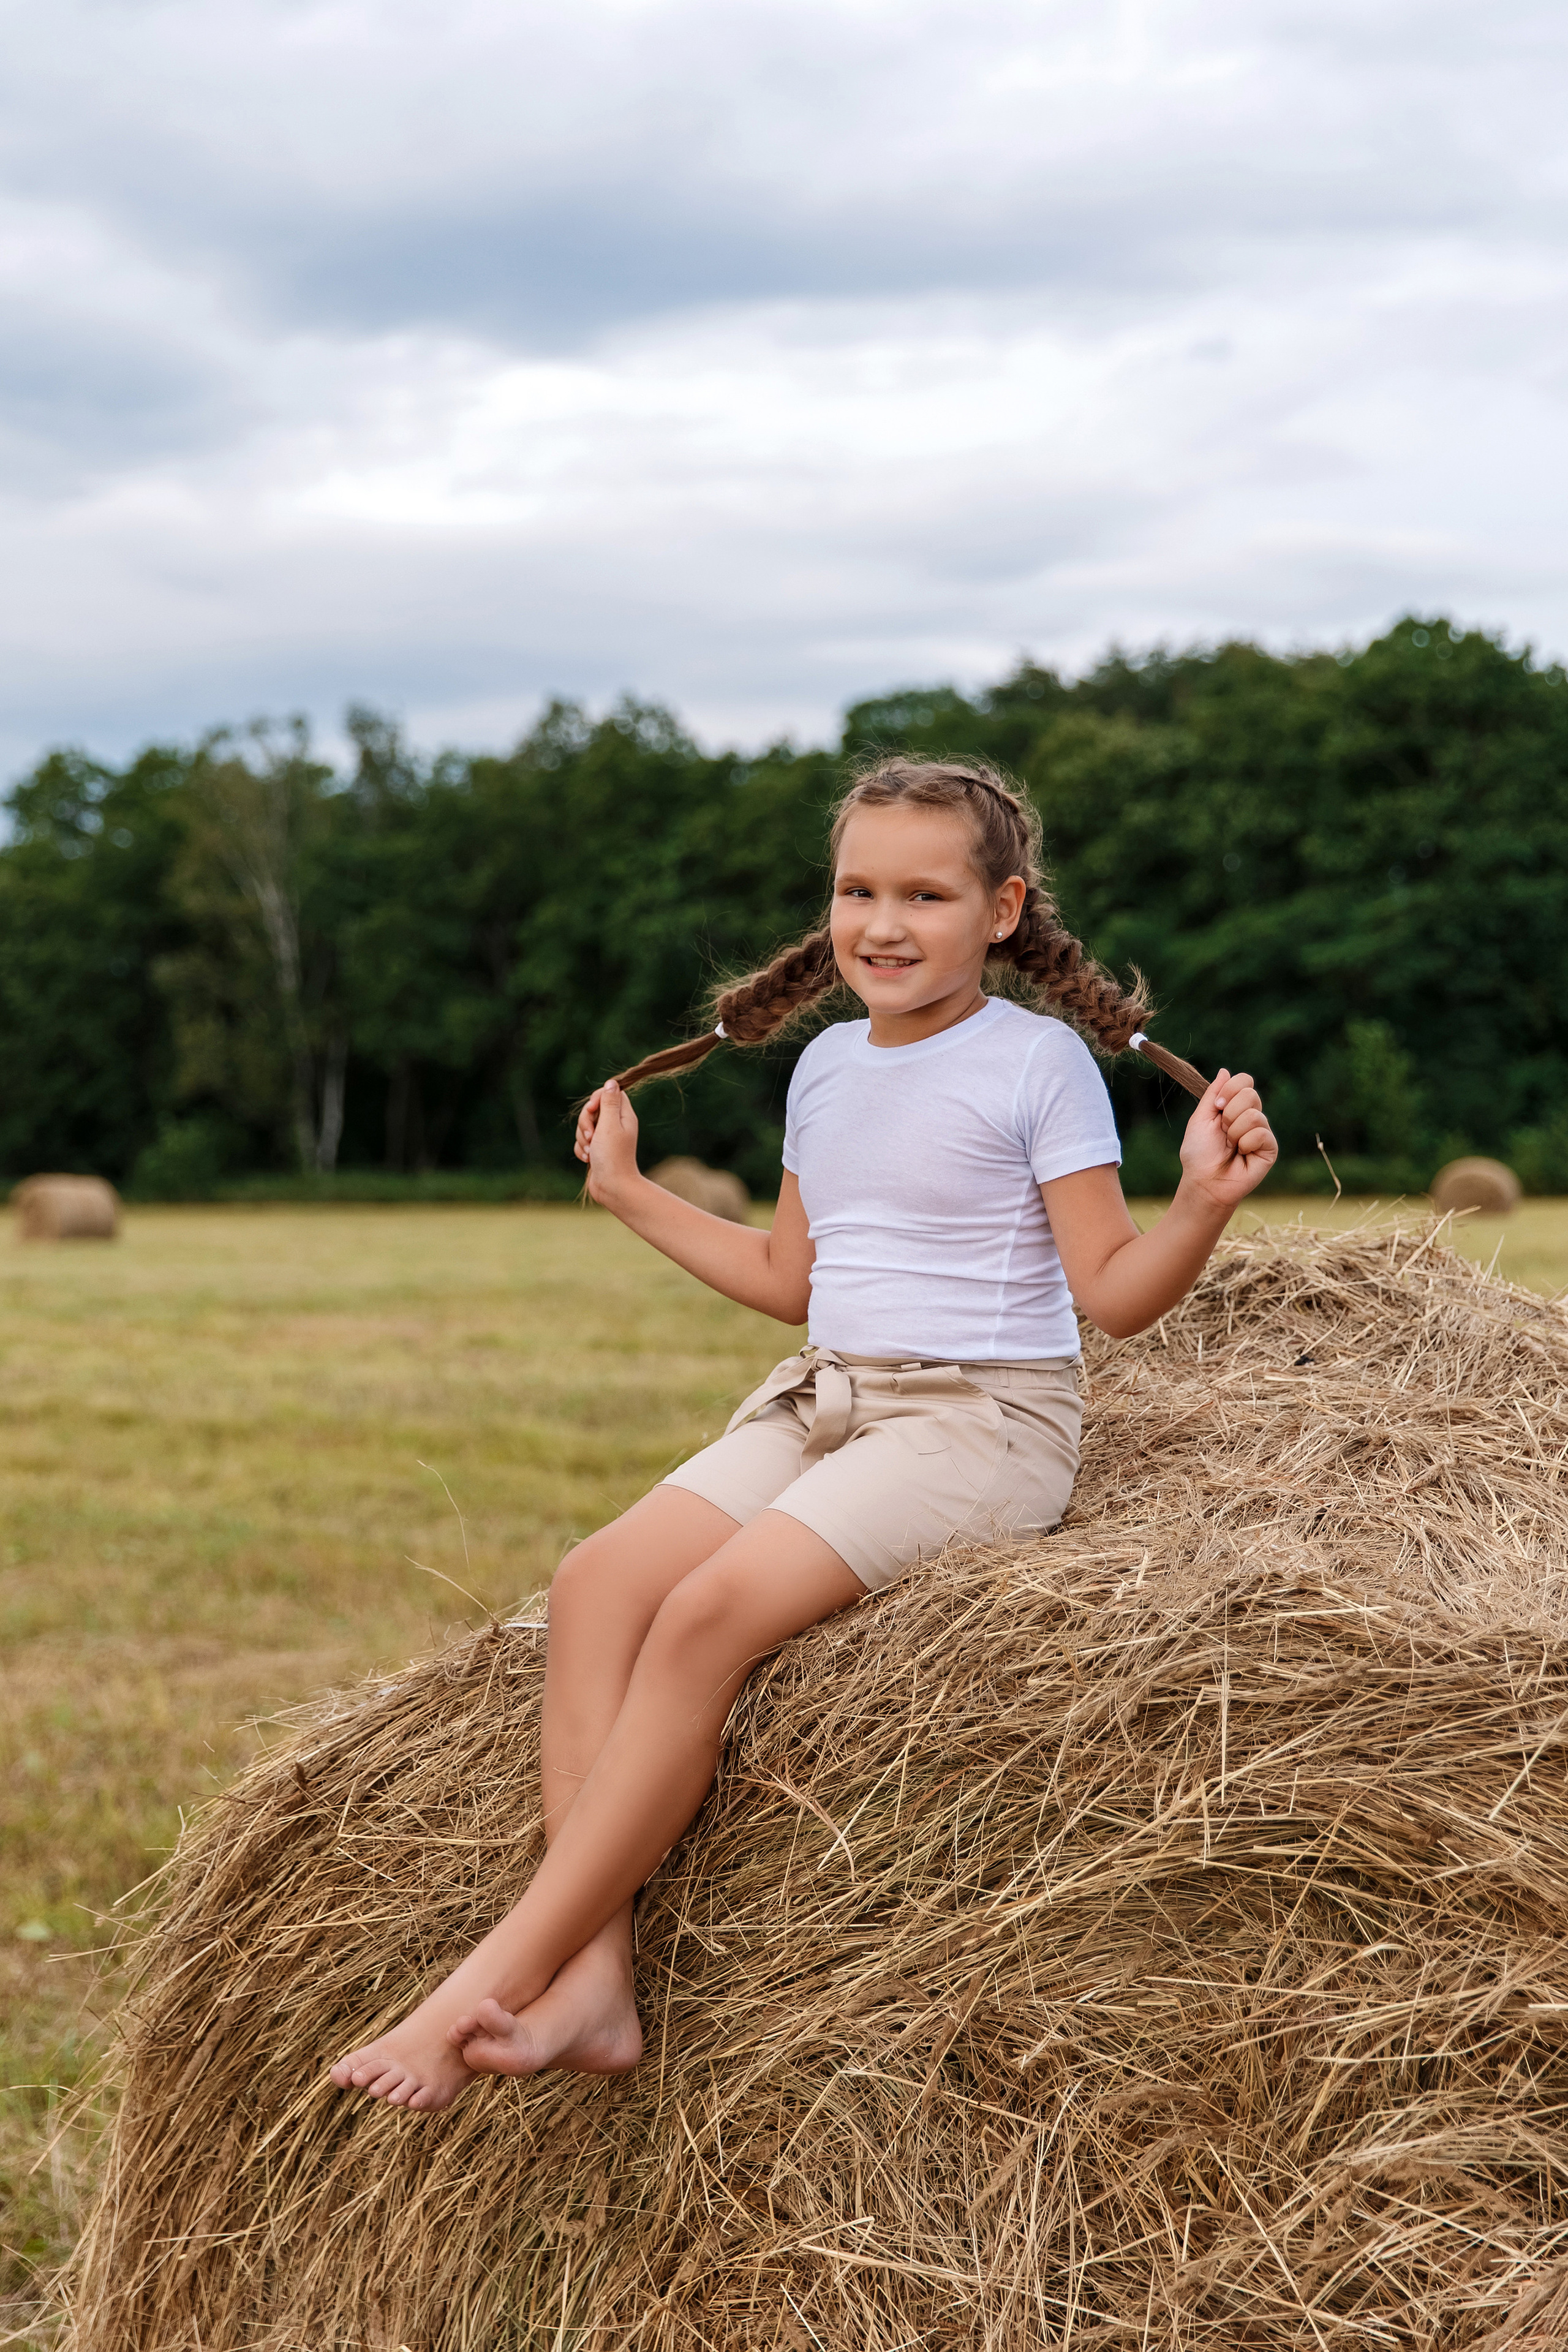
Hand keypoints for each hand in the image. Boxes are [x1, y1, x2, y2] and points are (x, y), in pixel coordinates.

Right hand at [574, 1078, 641, 1203]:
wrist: (612, 1186)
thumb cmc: (613, 1156)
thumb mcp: (609, 1125)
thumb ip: (609, 1102)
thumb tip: (611, 1082)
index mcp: (623, 1116)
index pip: (610, 1093)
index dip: (597, 1098)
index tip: (592, 1110)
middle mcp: (616, 1125)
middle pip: (593, 1109)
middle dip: (585, 1122)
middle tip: (591, 1135)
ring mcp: (605, 1138)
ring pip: (584, 1127)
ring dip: (583, 1138)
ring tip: (591, 1151)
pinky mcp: (597, 1149)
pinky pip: (582, 1142)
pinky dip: (582, 1150)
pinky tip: (589, 1159)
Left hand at [1178, 1068, 1277, 1208]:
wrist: (1205, 1181)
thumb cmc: (1199, 1153)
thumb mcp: (1201, 1118)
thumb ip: (1213, 1094)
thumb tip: (1225, 1070)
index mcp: (1234, 1107)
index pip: (1244, 1081)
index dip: (1230, 1090)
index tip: (1216, 1107)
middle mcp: (1250, 1116)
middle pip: (1251, 1093)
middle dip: (1229, 1113)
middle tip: (1223, 1132)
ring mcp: (1261, 1132)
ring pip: (1254, 1114)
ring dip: (1235, 1132)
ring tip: (1231, 1147)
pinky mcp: (1270, 1148)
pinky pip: (1261, 1133)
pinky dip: (1245, 1144)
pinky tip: (1242, 1155)